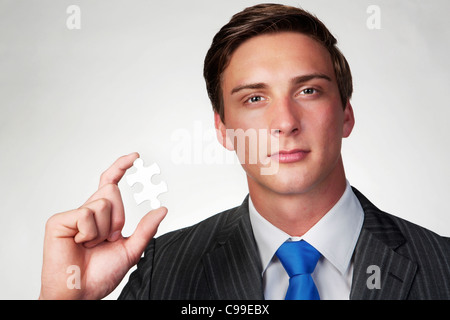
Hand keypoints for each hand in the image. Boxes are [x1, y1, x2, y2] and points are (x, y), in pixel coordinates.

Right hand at [39, 152, 166, 299]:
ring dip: (104, 229)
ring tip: (92, 244)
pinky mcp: (59, 221)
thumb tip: (162, 209)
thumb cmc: (100, 274)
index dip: (121, 167)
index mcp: (101, 216)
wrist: (79, 292)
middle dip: (118, 217)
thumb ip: (146, 229)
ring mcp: (72, 215)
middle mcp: (87, 211)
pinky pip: (86, 214)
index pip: (111, 184)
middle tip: (109, 239)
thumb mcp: (131, 250)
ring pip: (102, 203)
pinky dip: (89, 233)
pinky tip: (79, 244)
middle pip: (112, 191)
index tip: (135, 157)